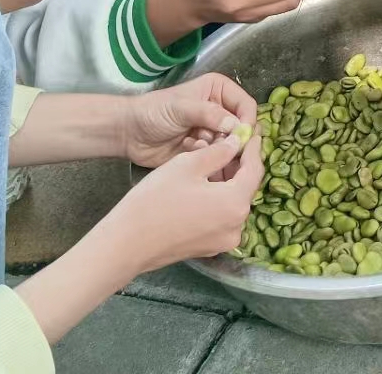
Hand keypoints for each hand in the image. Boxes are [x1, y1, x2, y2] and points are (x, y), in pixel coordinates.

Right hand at [110, 135, 263, 272]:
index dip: (253, 148)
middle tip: (231, 144)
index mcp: (235, 204)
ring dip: (227, 182)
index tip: (251, 133)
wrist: (127, 243)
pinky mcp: (210, 248)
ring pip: (233, 204)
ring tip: (214, 161)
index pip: (254, 170)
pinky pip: (222, 218)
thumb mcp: (187, 165)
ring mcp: (224, 241)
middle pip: (245, 188)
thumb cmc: (155, 200)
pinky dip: (218, 200)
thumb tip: (237, 142)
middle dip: (239, 165)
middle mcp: (237, 227)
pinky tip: (203, 186)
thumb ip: (218, 152)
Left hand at [124, 72, 259, 168]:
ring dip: (214, 148)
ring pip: (230, 146)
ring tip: (193, 143)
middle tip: (213, 143)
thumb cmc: (154, 111)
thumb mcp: (182, 107)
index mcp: (219, 91)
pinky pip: (217, 158)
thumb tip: (237, 126)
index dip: (246, 121)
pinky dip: (205, 157)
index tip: (240, 136)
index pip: (246, 105)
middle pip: (242, 129)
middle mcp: (220, 111)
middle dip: (230, 139)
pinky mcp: (204, 150)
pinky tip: (186, 149)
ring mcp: (212, 132)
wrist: (130, 133)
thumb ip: (209, 114)